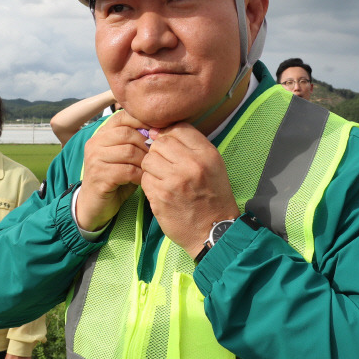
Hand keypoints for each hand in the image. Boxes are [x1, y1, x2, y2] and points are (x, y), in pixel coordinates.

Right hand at [76, 111, 149, 230]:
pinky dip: (140, 175)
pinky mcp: (99, 176)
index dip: (143, 122)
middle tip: (156, 156)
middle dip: (147, 144)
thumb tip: (160, 131)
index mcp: (101, 134)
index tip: (157, 134)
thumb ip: (136, 142)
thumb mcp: (125, 156)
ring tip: (150, 169)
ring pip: (129, 152)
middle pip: (127, 134)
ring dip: (145, 161)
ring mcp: (95, 159)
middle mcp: (95, 143)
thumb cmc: (115, 178)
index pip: (122, 117)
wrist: (94, 205)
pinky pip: (128, 171)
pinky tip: (143, 180)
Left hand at [141, 123, 239, 256]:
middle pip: (161, 142)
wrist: (213, 230)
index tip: (170, 146)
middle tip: (166, 165)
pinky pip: (145, 179)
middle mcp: (191, 165)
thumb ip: (191, 146)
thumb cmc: (213, 197)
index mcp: (207, 155)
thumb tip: (159, 131)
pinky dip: (149, 183)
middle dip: (159, 151)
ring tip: (163, 178)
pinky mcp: (160, 197)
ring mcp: (174, 181)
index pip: (179, 128)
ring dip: (152, 167)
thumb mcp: (213, 166)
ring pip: (148, 159)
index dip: (170, 134)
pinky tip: (161, 190)